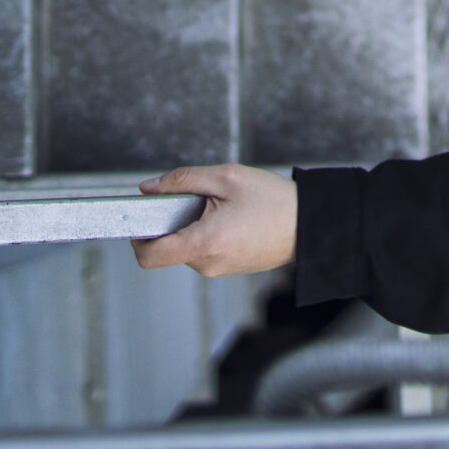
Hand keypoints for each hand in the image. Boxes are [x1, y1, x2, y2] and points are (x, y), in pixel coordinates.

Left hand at [131, 165, 297, 277]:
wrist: (311, 224)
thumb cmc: (274, 200)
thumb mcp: (226, 177)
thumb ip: (182, 180)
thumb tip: (149, 188)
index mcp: (205, 243)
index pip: (150, 256)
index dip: (137, 237)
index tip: (141, 217)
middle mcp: (208, 264)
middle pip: (167, 248)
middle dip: (172, 222)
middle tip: (198, 198)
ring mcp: (219, 270)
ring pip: (186, 248)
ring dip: (191, 226)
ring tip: (222, 206)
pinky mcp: (229, 268)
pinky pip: (204, 251)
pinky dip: (206, 233)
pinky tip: (231, 217)